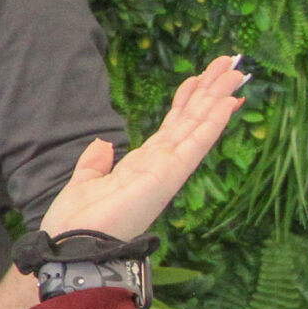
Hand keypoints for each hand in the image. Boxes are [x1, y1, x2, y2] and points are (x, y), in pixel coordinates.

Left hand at [39, 56, 248, 243]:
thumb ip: (95, 163)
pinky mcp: (168, 176)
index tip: (199, 79)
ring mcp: (167, 170)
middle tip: (230, 62)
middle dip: (209, 91)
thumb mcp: (83, 183)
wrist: (72, 246)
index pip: (170, 128)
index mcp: (141, 166)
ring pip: (197, 126)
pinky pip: (194, 143)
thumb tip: (104, 143)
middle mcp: (160, 166)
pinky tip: (227, 101)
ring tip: (235, 70)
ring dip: (217, 98)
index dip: (186, 103)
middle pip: (189, 121)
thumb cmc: (76, 223)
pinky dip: (211, 122)